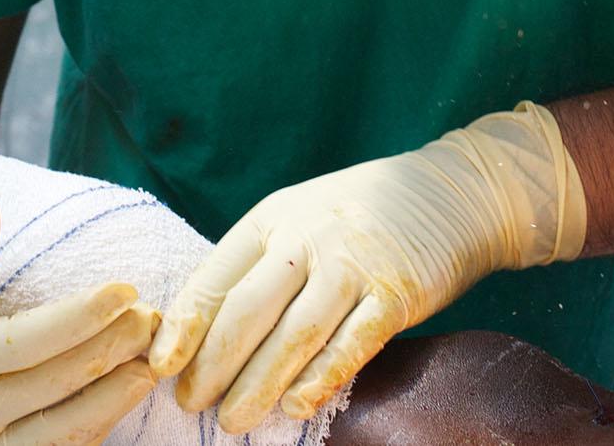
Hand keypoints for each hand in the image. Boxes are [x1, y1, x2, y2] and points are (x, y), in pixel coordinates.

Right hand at [0, 190, 158, 445]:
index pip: (15, 345)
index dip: (76, 320)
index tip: (126, 289)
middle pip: (44, 390)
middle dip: (106, 353)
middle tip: (153, 317)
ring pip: (50, 438)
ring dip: (107, 402)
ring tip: (150, 364)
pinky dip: (84, 431)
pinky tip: (118, 399)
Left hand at [150, 101, 587, 432]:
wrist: (452, 192)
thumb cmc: (361, 214)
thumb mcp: (301, 217)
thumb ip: (260, 263)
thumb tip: (204, 328)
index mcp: (273, 218)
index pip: (216, 276)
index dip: (185, 325)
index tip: (161, 364)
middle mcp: (308, 238)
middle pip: (247, 311)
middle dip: (214, 365)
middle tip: (194, 405)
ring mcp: (353, 265)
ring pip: (294, 334)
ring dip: (259, 384)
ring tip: (236, 420)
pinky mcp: (395, 292)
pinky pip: (351, 343)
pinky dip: (320, 378)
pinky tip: (296, 406)